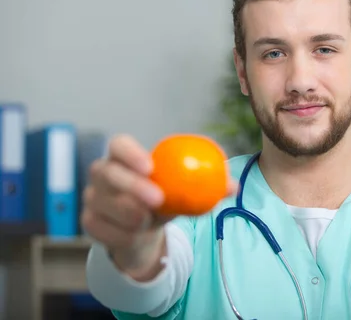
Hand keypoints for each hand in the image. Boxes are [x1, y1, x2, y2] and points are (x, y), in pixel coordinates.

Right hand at [80, 134, 237, 279]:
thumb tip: (233, 186)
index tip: (150, 166)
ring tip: (147, 221)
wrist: (145, 230)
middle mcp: (102, 174)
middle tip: (157, 199)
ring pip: (101, 204)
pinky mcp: (89, 222)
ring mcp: (91, 198)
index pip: (119, 145)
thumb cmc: (165, 200)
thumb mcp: (185, 192)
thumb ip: (207, 185)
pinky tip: (135, 235)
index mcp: (124, 157)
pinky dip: (120, 234)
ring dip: (127, 214)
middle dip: (131, 185)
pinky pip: (100, 229)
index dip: (130, 153)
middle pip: (106, 173)